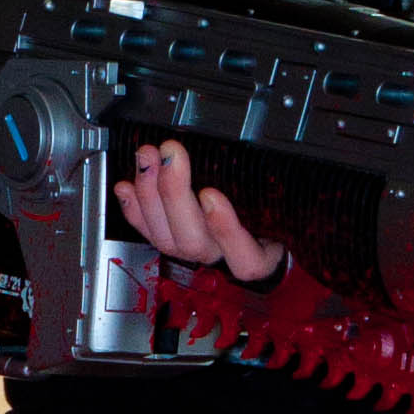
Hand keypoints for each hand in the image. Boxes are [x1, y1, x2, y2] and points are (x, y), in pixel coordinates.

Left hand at [114, 138, 284, 279]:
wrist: (261, 242)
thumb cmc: (274, 221)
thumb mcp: (288, 210)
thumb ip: (280, 192)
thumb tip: (274, 155)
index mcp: (257, 257)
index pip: (245, 259)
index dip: (225, 229)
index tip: (212, 194)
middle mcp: (221, 259)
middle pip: (194, 242)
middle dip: (176, 194)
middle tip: (171, 154)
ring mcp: (195, 252)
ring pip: (167, 238)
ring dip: (151, 194)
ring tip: (147, 157)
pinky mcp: (175, 242)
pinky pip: (149, 233)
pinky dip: (134, 209)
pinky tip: (126, 186)